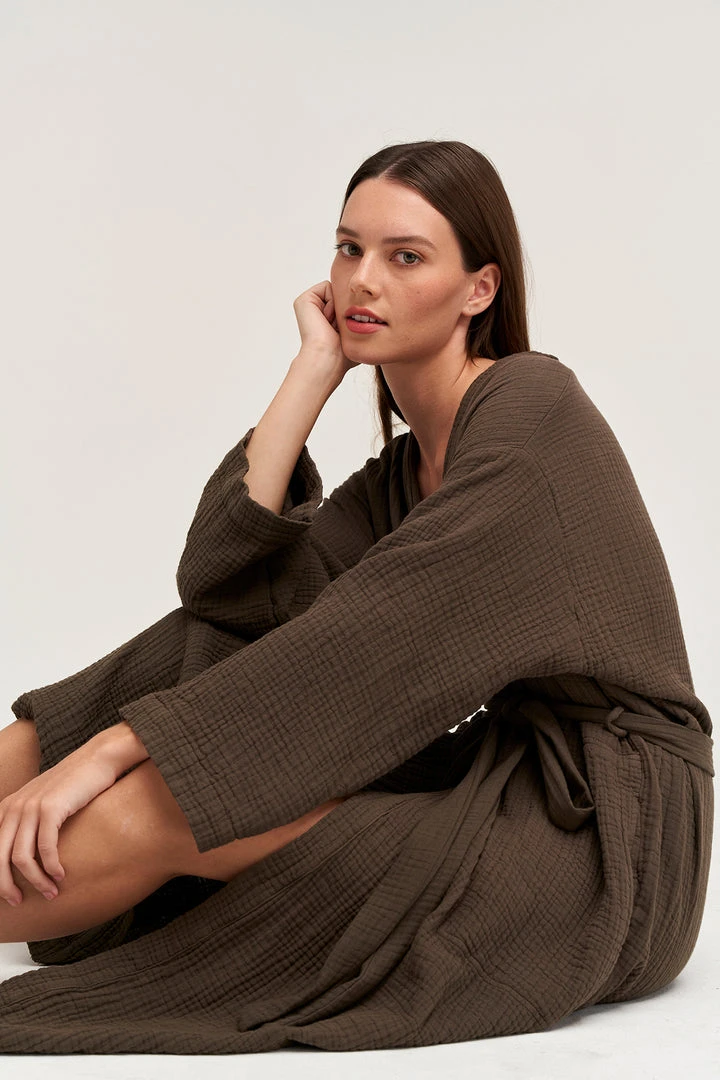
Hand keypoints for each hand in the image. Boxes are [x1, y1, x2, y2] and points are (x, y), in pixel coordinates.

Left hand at [0, 732, 130, 904]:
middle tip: (18, 901)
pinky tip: (60, 875)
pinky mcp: (52, 807)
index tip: (7, 895)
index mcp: (7, 807)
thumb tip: (22, 856)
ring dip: (35, 881)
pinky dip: (51, 867)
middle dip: (5, 886)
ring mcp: (31, 806)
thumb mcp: (41, 801)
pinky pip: (45, 847)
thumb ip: (26, 822)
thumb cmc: (73, 784)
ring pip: (21, 857)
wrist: (96, 759)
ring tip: (50, 892)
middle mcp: (14, 806)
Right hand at [292, 280, 359, 384]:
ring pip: (336, 290)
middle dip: (346, 309)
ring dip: (339, 308)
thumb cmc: (342, 354)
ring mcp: (309, 305)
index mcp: (326, 318)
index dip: (352, 314)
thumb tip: (374, 314)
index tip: (344, 331)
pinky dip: (332, 302)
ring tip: (331, 325)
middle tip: (338, 329)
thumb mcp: (357, 335)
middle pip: (342, 294)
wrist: (328, 358)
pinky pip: (327, 286)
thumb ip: (361, 322)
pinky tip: (326, 319)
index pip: (347, 302)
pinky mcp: (304, 300)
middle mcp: (316, 310)